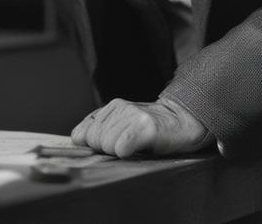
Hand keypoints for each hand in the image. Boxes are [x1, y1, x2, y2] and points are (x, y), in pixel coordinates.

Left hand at [70, 97, 214, 158]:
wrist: (184, 120)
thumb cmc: (153, 128)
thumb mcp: (123, 124)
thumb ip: (99, 128)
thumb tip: (77, 138)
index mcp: (111, 108)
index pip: (82, 133)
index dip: (93, 146)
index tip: (109, 147)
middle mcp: (120, 107)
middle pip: (93, 141)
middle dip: (107, 149)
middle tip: (128, 145)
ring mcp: (132, 115)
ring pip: (106, 145)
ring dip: (120, 152)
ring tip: (137, 146)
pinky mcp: (145, 127)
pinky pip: (122, 148)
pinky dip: (128, 153)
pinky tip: (141, 147)